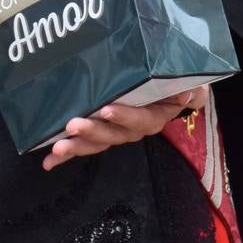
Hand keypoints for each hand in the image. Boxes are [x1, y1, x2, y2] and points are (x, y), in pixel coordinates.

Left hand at [41, 86, 206, 170]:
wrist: (171, 85)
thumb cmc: (178, 80)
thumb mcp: (192, 82)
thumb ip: (191, 89)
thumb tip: (188, 94)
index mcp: (155, 117)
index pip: (140, 120)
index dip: (124, 117)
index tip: (106, 110)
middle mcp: (135, 129)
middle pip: (114, 135)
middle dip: (93, 132)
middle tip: (73, 126)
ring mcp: (117, 132)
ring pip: (98, 142)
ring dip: (77, 146)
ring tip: (58, 146)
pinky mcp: (102, 130)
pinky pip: (85, 144)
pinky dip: (68, 153)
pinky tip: (50, 161)